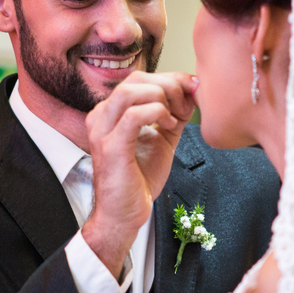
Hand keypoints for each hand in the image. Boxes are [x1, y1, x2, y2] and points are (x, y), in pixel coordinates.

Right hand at [82, 72, 197, 276]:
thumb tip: (191, 94)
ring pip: (131, 91)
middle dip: (168, 84)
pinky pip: (133, 115)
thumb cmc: (138, 180)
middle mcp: (102, 117)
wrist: (124, 214)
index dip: (168, 79)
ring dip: (162, 97)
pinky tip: (169, 125)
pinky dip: (157, 113)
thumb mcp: (161, 140)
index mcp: (110, 113)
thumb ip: (173, 116)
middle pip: (135, 79)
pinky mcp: (111, 147)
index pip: (138, 79)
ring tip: (176, 116)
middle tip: (187, 101)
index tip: (191, 89)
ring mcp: (103, 130)